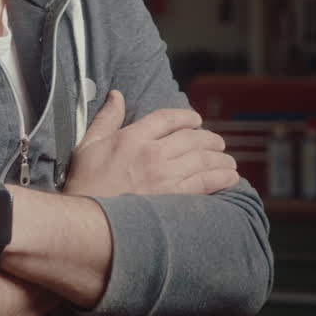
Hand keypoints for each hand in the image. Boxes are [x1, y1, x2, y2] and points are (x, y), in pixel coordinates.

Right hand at [63, 90, 237, 196]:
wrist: (88, 219)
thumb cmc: (84, 183)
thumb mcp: (88, 145)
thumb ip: (106, 118)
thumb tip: (116, 95)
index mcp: (133, 137)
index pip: (169, 118)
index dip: (187, 116)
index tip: (196, 120)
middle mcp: (153, 153)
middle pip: (192, 138)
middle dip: (209, 138)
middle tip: (217, 143)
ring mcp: (165, 176)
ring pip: (203, 159)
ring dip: (220, 158)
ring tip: (228, 161)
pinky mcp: (174, 198)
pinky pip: (206, 183)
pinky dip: (222, 178)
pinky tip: (231, 178)